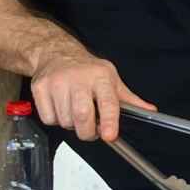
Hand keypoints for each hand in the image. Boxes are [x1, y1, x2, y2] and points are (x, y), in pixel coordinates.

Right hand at [30, 49, 154, 142]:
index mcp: (101, 76)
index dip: (109, 121)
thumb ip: (129, 99)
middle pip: (83, 115)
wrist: (56, 54)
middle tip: (91, 130)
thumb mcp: (112, 79)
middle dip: (88, 131)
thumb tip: (150, 111)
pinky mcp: (40, 88)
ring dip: (72, 125)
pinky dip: (56, 120)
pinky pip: (49, 119)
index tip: (110, 135)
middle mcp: (78, 78)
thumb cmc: (87, 69)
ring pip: (65, 121)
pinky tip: (61, 108)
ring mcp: (57, 83)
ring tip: (75, 112)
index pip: (108, 102)